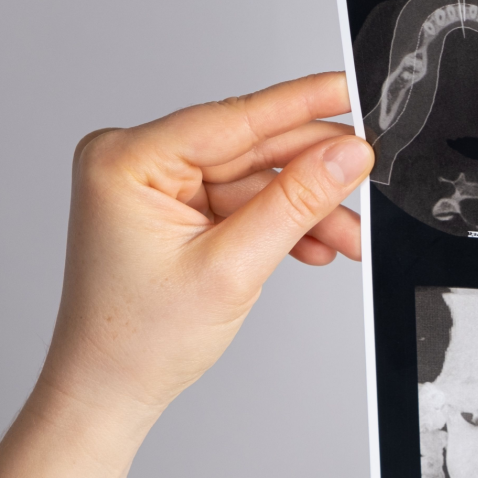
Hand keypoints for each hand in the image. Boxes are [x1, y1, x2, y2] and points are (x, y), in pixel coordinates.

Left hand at [40, 71, 372, 440]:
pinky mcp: (173, 207)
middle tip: (367, 177)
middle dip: (312, 175)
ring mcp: (154, 185)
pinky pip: (242, 200)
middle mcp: (136, 162)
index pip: (233, 119)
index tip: (348, 89)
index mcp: (128, 161)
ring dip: (304, 209)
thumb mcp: (233, 266)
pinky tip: (313, 242)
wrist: (110, 389)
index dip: (301, 105)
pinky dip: (280, 223)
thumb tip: (345, 156)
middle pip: (249, 149)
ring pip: (255, 179)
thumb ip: (296, 202)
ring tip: (346, 237)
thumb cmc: (139, 338)